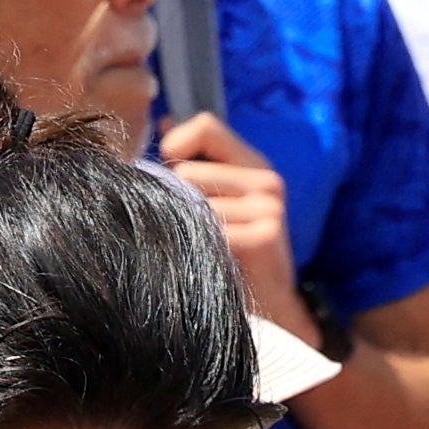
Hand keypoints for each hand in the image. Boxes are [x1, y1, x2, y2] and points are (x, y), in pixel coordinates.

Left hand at [162, 115, 307, 335]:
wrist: (269, 306)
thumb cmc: (229, 248)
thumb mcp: (215, 198)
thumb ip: (190, 161)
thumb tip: (158, 122)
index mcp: (253, 163)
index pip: (205, 124)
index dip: (176, 144)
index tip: (173, 173)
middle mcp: (267, 180)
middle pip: (185, 169)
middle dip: (173, 196)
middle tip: (192, 224)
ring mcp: (270, 207)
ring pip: (188, 198)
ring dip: (182, 222)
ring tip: (202, 241)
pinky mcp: (266, 236)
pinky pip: (203, 227)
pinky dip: (194, 243)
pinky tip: (210, 256)